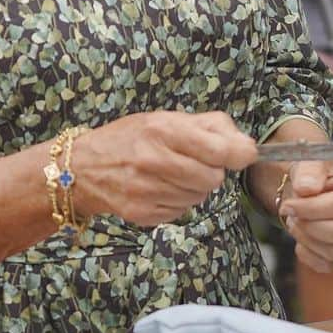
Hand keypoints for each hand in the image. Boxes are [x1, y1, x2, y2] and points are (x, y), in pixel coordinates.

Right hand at [72, 110, 256, 227]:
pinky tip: (161, 187)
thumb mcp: (168, 118)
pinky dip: (178, 200)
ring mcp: (147, 191)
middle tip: (194, 160)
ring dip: (195, 186)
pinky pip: (182, 211)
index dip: (239, 153)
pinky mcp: (143, 214)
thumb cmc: (132, 138)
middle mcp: (154, 161)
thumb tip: (247, 145)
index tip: (245, 153)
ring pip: (200, 196)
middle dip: (212, 169)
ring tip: (173, 173)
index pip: (219, 149)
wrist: (85, 167)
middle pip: (214, 178)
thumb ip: (212, 126)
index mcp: (163, 131)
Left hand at [278, 161, 332, 272]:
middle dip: (312, 226)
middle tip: (291, 213)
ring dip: (307, 238)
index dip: (313, 208)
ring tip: (295, 220)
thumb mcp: (310, 161)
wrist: (307, 188)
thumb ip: (309, 170)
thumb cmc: (313, 173)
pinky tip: (301, 236)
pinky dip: (308, 254)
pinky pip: (328, 265)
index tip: (289, 205)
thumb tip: (307, 188)